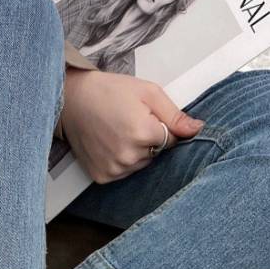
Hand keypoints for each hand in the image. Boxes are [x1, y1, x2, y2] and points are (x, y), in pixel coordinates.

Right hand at [60, 68, 204, 182]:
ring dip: (136, 152)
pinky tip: (109, 144)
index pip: (172, 140)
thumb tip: (197, 129)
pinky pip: (124, 172)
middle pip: (157, 154)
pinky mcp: (102, 176)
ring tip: (118, 132)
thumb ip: (174, 115)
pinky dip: (121, 161)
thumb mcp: (148, 93)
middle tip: (129, 121)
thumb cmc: (109, 91)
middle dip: (149, 140)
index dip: (162, 126)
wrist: (72, 100)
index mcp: (143, 133)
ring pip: (141, 164)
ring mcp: (114, 169)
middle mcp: (128, 156)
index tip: (146, 116)